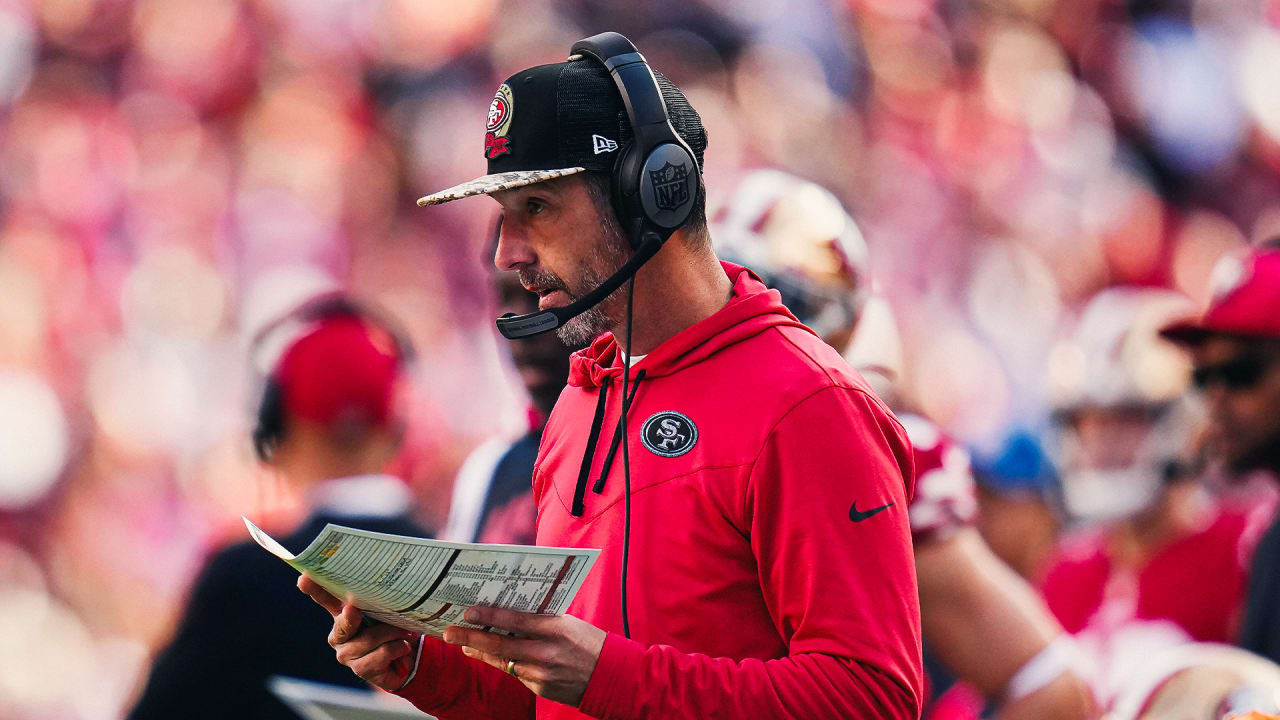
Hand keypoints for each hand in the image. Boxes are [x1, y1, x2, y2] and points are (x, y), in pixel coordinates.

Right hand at [298, 574, 419, 691]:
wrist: (407, 659)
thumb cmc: (394, 629)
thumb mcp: (389, 612)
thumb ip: (382, 602)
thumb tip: (388, 587)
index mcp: (343, 614)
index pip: (326, 599)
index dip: (315, 589)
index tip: (304, 578)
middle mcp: (340, 634)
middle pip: (344, 623)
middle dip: (351, 617)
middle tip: (354, 610)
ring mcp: (347, 654)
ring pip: (371, 638)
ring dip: (393, 633)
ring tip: (405, 632)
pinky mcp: (360, 669)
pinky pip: (381, 654)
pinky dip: (398, 648)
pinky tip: (402, 647)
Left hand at [443, 606, 606, 706]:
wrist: (610, 676)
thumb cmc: (588, 642)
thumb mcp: (568, 623)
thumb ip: (540, 618)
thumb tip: (509, 611)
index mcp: (555, 630)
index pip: (515, 621)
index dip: (489, 616)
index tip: (468, 611)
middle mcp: (545, 653)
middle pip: (500, 644)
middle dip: (470, 637)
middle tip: (449, 632)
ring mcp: (541, 673)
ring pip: (502, 661)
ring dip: (480, 651)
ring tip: (463, 644)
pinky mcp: (539, 688)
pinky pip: (515, 673)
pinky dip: (501, 663)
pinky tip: (489, 656)